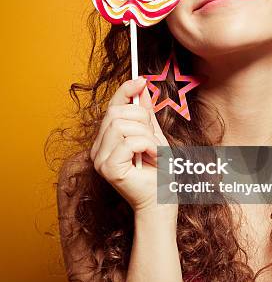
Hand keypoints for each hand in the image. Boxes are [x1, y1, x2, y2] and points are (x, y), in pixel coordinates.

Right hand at [90, 78, 176, 214]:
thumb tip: (141, 88)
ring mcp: (100, 159)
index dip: (125, 91)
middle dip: (141, 119)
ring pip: (122, 125)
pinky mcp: (107, 169)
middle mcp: (98, 148)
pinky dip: (146, 146)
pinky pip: (129, 142)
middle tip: (153, 138)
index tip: (141, 80)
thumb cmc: (159, 173)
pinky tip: (152, 158)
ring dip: (146, 135)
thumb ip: (146, 115)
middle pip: (116, 113)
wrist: (162, 201)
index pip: (112, 108)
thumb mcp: (154, 136)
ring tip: (153, 151)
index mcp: (107, 140)